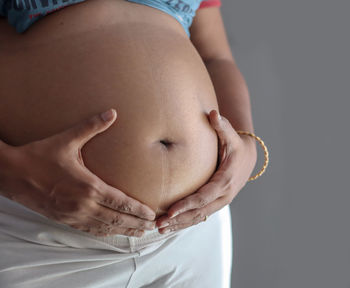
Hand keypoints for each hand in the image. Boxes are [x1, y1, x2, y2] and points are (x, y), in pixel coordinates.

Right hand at [0, 109, 155, 236]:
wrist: (10, 173)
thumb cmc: (39, 156)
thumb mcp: (66, 140)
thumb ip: (91, 127)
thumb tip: (112, 113)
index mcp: (88, 186)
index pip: (120, 202)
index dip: (138, 210)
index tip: (151, 214)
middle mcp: (83, 205)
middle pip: (116, 219)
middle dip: (136, 223)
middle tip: (151, 227)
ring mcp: (73, 215)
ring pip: (104, 228)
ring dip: (123, 231)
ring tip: (138, 234)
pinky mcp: (63, 220)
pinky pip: (88, 230)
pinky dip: (103, 233)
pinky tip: (111, 234)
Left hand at [156, 109, 256, 232]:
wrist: (247, 158)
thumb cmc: (235, 146)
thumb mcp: (231, 135)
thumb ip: (222, 125)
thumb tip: (213, 113)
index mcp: (225, 181)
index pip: (203, 197)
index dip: (186, 205)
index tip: (169, 212)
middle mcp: (223, 195)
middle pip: (199, 213)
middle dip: (178, 220)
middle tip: (158, 225)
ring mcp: (220, 202)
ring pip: (199, 218)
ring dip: (180, 225)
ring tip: (160, 230)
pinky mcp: (216, 203)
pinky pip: (200, 216)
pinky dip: (186, 221)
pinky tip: (171, 225)